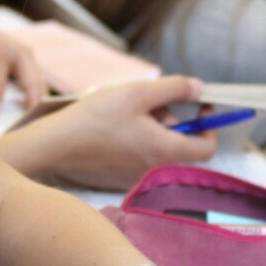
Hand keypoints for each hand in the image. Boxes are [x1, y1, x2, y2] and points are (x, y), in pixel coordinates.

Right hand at [13, 76, 218, 189]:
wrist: (56, 144)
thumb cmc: (97, 117)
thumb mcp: (139, 92)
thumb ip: (175, 88)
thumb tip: (199, 89)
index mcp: (166, 151)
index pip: (208, 148)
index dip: (209, 125)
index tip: (199, 107)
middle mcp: (156, 170)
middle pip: (181, 144)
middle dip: (172, 119)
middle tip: (150, 101)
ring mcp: (137, 176)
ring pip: (160, 147)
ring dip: (153, 127)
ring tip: (127, 110)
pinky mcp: (121, 177)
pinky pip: (141, 155)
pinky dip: (138, 138)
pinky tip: (115, 126)